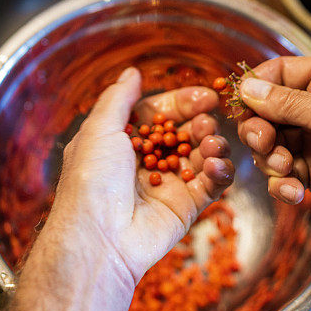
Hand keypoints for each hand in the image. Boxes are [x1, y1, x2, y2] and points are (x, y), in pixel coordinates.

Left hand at [46, 67, 234, 283]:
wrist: (98, 237)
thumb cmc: (91, 180)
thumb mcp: (99, 129)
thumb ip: (119, 99)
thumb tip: (132, 72)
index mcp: (124, 140)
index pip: (160, 112)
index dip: (183, 103)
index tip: (206, 96)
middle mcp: (147, 160)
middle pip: (184, 131)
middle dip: (200, 122)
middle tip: (210, 118)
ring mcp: (169, 183)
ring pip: (201, 155)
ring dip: (213, 144)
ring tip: (212, 143)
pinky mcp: (186, 206)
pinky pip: (211, 184)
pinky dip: (219, 171)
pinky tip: (216, 164)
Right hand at [236, 57, 310, 237]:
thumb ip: (288, 103)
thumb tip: (247, 89)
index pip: (281, 73)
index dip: (257, 86)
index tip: (240, 101)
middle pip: (267, 110)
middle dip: (260, 127)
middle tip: (263, 141)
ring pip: (269, 142)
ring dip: (269, 156)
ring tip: (284, 167)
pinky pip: (281, 172)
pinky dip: (280, 181)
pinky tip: (292, 190)